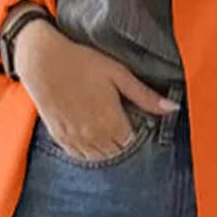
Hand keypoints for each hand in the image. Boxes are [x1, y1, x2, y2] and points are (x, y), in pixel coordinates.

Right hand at [13, 20, 179, 160]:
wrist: (42, 60)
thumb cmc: (82, 62)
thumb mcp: (119, 74)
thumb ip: (145, 96)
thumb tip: (174, 108)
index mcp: (112, 122)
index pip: (132, 142)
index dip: (136, 131)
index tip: (134, 118)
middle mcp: (94, 136)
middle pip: (117, 151)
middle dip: (122, 141)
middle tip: (121, 121)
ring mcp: (75, 138)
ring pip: (98, 156)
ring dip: (106, 147)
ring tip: (106, 127)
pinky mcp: (59, 136)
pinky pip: (78, 155)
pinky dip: (87, 151)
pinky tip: (90, 137)